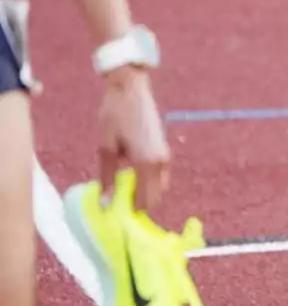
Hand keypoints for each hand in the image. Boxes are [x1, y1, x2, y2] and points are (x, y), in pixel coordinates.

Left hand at [98, 66, 170, 210]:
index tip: (117, 216)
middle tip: (119, 206)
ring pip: (159, 186)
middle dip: (139, 205)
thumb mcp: (106, 147)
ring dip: (145, 193)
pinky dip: (149, 181)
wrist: (131, 89)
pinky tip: (131, 176)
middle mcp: (160, 162)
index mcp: (146, 164)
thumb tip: (105, 201)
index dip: (131, 211)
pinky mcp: (164, 149)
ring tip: (124, 191)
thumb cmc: (115, 115)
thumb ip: (107, 175)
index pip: (144, 200)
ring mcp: (165, 156)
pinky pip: (159, 175)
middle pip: (155, 196)